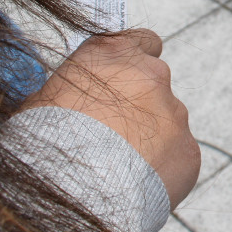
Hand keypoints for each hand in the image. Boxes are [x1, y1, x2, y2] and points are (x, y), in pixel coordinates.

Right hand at [22, 29, 200, 211]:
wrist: (70, 191)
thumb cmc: (42, 144)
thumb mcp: (42, 100)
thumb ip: (76, 90)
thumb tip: (75, 101)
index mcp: (113, 54)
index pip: (142, 41)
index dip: (136, 61)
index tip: (128, 78)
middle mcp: (152, 75)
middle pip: (156, 84)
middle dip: (141, 105)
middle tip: (115, 135)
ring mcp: (175, 112)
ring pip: (167, 123)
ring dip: (150, 138)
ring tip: (118, 169)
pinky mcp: (189, 149)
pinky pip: (177, 156)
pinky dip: (162, 169)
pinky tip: (135, 186)